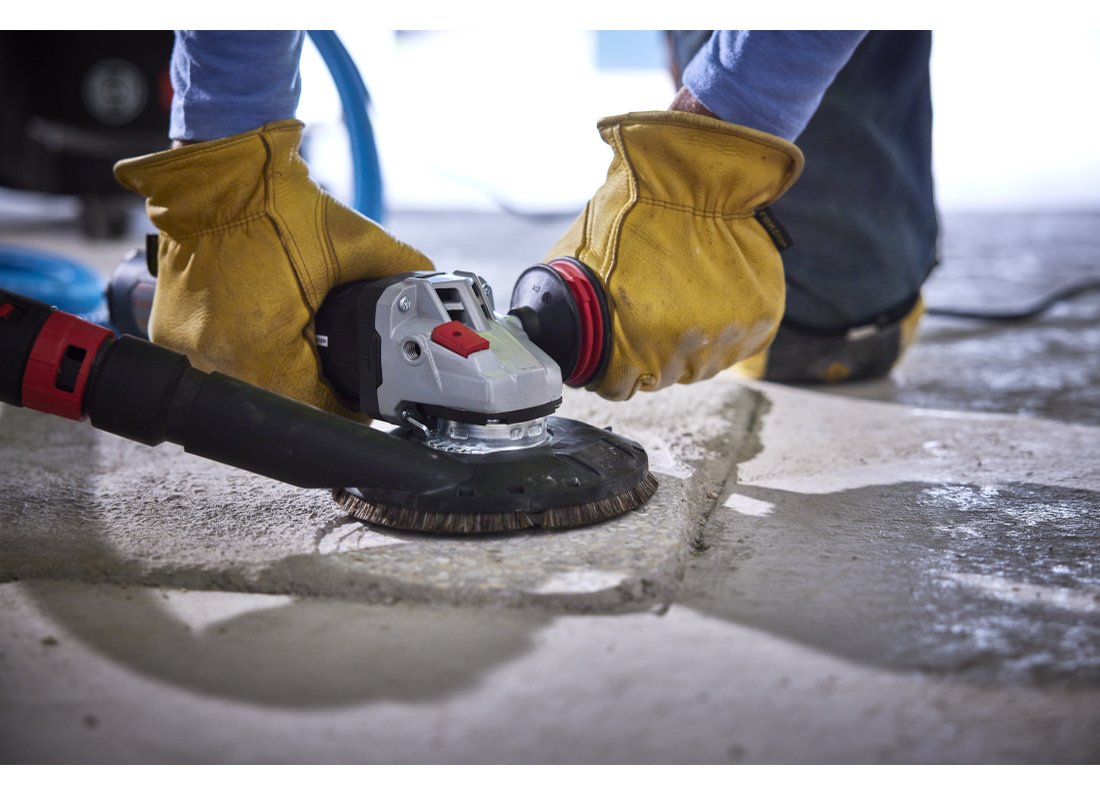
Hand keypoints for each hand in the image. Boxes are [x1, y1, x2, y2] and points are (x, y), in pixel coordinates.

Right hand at [115, 120, 431, 417]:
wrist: (219, 173)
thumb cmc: (275, 204)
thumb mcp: (355, 240)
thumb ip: (401, 268)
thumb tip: (431, 285)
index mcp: (260, 348)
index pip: (312, 408)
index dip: (345, 407)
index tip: (361, 399)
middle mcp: (216, 356)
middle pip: (279, 398)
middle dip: (313, 388)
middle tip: (338, 371)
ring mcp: (186, 347)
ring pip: (245, 384)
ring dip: (277, 375)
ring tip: (302, 347)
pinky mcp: (170, 332)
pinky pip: (216, 362)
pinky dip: (244, 355)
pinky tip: (266, 334)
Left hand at [547, 107, 802, 399]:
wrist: (697, 173)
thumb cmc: (634, 208)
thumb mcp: (582, 256)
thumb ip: (578, 304)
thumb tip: (557, 329)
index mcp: (638, 337)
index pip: (620, 386)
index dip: (611, 369)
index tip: (611, 353)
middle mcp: (687, 346)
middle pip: (661, 377)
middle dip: (649, 351)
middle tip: (646, 316)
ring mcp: (729, 335)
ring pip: (701, 364)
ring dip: (688, 342)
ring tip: (679, 300)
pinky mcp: (761, 319)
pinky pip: (736, 344)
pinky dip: (722, 327)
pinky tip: (708, 297)